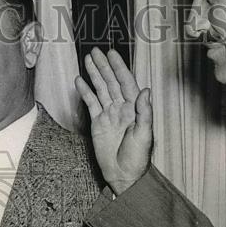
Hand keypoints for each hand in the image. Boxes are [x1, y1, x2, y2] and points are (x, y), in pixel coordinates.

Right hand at [74, 48, 153, 194]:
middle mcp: (122, 108)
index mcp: (134, 108)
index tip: (111, 54)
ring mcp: (109, 114)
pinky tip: (80, 81)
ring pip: (101, 89)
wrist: (124, 174)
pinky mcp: (98, 122)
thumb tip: (145, 90)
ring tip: (88, 60)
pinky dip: (85, 92)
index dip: (119, 68)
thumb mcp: (144, 135)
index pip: (126, 83)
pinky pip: (91, 103)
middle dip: (104, 66)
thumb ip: (144, 112)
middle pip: (112, 82)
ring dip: (95, 75)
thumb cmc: (138, 157)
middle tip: (96, 51)